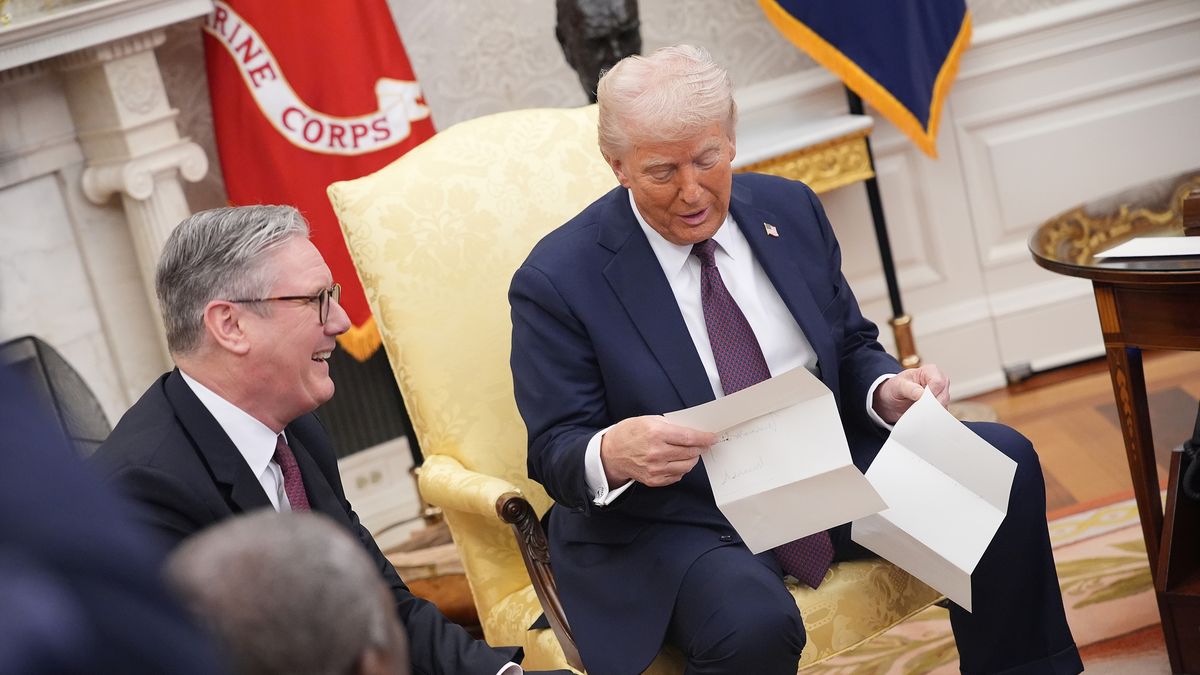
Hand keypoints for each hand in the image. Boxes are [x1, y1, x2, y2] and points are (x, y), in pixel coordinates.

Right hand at [600, 416, 716, 487]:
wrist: (611, 453)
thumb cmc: (629, 433)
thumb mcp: (648, 420)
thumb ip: (671, 425)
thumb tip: (692, 430)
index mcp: (656, 433)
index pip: (689, 437)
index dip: (704, 438)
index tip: (712, 437)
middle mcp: (656, 453)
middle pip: (691, 452)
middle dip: (700, 448)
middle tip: (702, 444)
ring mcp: (655, 469)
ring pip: (687, 466)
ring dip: (692, 458)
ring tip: (688, 452)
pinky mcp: (654, 480)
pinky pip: (677, 476)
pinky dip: (681, 468)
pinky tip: (675, 461)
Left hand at [872, 364, 949, 424]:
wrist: (891, 400)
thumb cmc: (895, 388)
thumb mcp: (898, 386)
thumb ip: (910, 389)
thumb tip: (921, 394)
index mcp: (930, 371)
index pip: (938, 382)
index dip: (931, 393)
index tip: (920, 401)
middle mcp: (939, 381)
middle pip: (944, 396)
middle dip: (932, 405)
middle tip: (919, 411)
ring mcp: (941, 395)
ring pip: (944, 406)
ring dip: (932, 412)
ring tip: (918, 414)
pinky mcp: (939, 406)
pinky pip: (940, 414)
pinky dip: (932, 417)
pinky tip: (923, 418)